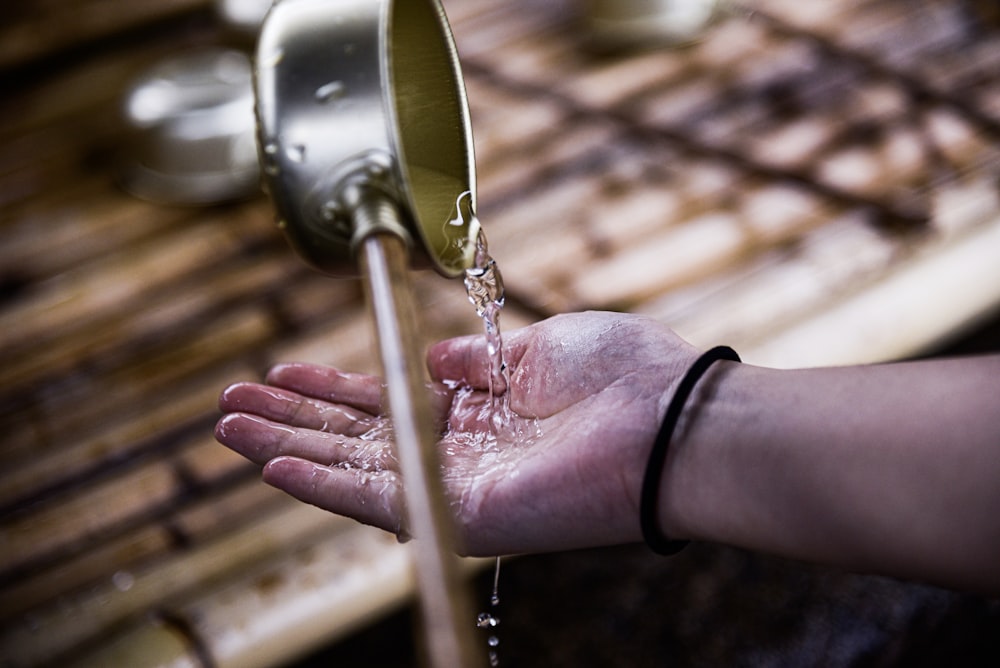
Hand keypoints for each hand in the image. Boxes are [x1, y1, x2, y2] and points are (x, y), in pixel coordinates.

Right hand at [216, 311, 697, 555]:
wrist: (668, 422)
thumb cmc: (621, 375)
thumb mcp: (538, 346)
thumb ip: (477, 358)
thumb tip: (430, 355)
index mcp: (479, 408)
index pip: (389, 398)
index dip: (335, 385)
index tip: (284, 370)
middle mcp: (460, 450)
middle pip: (357, 435)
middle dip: (292, 418)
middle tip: (230, 403)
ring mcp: (455, 485)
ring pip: (351, 468)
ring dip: (286, 448)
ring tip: (227, 429)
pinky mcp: (457, 512)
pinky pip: (375, 499)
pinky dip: (320, 483)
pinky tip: (273, 466)